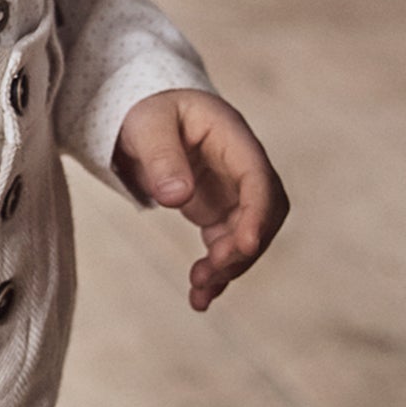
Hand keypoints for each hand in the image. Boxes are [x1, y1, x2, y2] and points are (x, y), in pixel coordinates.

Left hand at [113, 90, 288, 311]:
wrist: (142, 112)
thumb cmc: (148, 109)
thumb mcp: (147, 124)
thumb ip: (161, 157)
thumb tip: (176, 197)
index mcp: (231, 135)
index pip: (257, 178)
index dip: (257, 213)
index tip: (244, 246)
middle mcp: (240, 165)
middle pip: (263, 213)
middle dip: (243, 247)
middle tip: (210, 271)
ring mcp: (232, 190)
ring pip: (247, 236)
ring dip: (229, 266)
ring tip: (198, 290)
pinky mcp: (218, 210)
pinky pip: (226, 245)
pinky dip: (217, 271)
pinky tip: (200, 298)